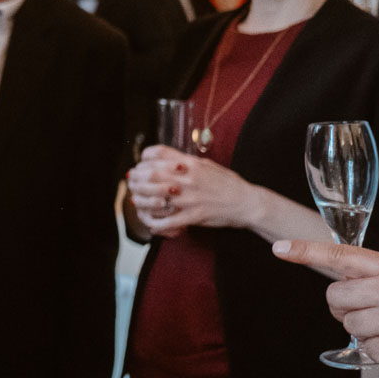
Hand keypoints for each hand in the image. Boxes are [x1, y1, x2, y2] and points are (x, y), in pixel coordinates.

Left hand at [126, 145, 263, 235]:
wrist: (246, 202)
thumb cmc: (227, 183)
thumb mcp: (206, 164)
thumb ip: (185, 161)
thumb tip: (166, 158)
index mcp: (191, 163)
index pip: (159, 153)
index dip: (145, 157)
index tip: (140, 163)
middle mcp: (188, 178)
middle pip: (152, 174)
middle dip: (138, 178)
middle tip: (132, 182)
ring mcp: (190, 198)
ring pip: (156, 198)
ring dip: (141, 200)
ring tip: (136, 201)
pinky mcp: (195, 216)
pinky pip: (169, 221)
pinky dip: (157, 223)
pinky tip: (151, 223)